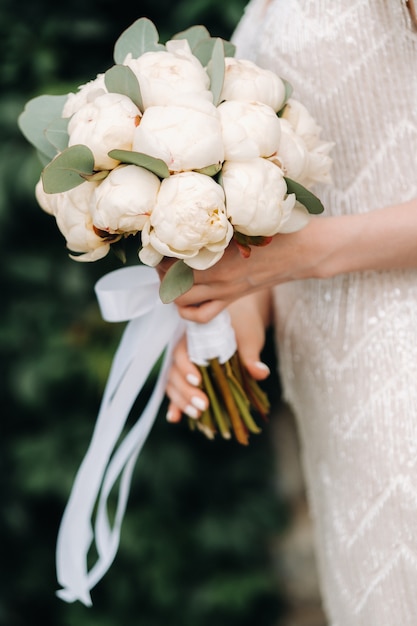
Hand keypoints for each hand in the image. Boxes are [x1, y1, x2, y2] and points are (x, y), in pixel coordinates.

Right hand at [165, 291, 271, 422]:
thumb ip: (251, 355)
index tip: (199, 382)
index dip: (186, 368)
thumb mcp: (249, 337)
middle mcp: (185, 351)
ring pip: (173, 383)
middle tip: (203, 405)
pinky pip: (179, 389)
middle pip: (174, 372)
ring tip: (197, 415)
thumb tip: (261, 373)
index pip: (181, 352)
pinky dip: (176, 404)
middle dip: (186, 391)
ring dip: (181, 401)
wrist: (241, 319)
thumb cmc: (244, 324)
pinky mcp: (191, 377)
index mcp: (194, 336)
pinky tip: (175, 418)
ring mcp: (185, 365)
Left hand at [170, 217, 326, 322]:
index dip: (160, 254)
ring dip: (172, 292)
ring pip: (183, 304)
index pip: (173, 263)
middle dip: (162, 275)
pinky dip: (189, 312)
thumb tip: (192, 215)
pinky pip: (202, 316)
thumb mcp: (244, 221)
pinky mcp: (232, 300)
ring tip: (173, 277)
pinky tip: (190, 298)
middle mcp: (218, 279)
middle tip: (163, 260)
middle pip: (171, 286)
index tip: (160, 242)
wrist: (304, 252)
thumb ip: (219, 223)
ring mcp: (225, 293)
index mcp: (219, 258)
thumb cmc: (277, 229)